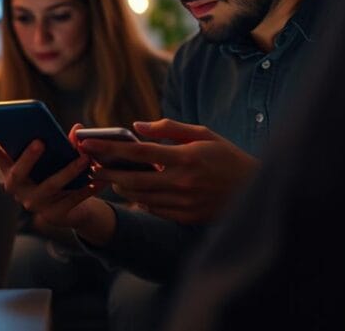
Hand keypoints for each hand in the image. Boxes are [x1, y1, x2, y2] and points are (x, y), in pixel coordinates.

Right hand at [0, 120, 103, 231]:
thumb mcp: (55, 159)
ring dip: (68, 171)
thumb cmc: (57, 175)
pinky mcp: (55, 216)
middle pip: (17, 173)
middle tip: (39, 142)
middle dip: (28, 158)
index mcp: (12, 171)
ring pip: (50, 186)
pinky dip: (87, 188)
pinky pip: (72, 200)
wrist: (73, 210)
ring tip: (84, 158)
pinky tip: (99, 179)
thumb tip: (77, 129)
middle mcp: (18, 189)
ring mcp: (35, 204)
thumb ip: (63, 143)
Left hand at [83, 119, 259, 223]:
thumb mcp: (203, 134)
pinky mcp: (187, 217)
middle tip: (91, 167)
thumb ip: (168, 128)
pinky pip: (154, 209)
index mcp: (186, 157)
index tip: (88, 143)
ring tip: (110, 179)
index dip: (109, 148)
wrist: (256, 189)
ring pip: (140, 197)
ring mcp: (184, 202)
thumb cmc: (226, 156)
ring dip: (121, 188)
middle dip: (107, 173)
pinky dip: (140, 200)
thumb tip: (137, 126)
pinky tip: (134, 192)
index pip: (138, 151)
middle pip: (132, 178)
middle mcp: (182, 181)